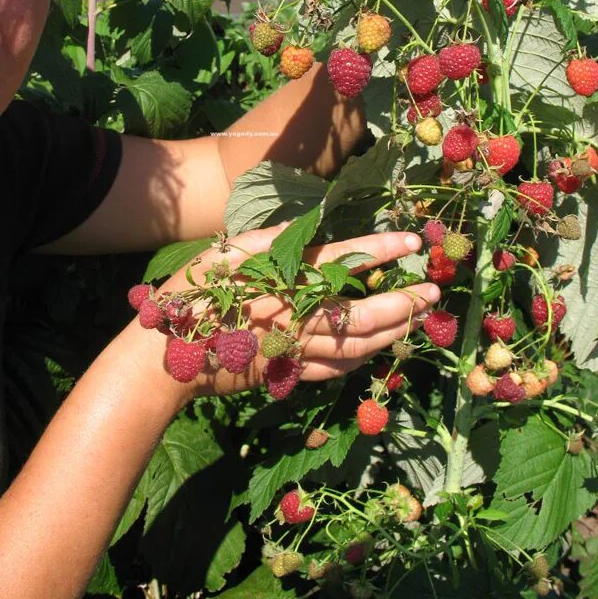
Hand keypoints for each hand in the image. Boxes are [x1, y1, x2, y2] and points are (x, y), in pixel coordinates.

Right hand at [153, 223, 438, 397]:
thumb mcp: (224, 254)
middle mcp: (295, 316)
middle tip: (433, 290)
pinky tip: (378, 349)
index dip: (379, 249)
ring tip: (418, 317)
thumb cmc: (192, 297)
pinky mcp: (288, 373)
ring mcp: (294, 349)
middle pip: (360, 311)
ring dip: (392, 331)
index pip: (340, 261)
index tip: (411, 241)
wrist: (165, 360)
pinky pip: (336, 368)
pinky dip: (362, 358)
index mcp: (279, 280)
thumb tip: (312, 225)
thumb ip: (270, 240)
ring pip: (355, 344)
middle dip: (402, 301)